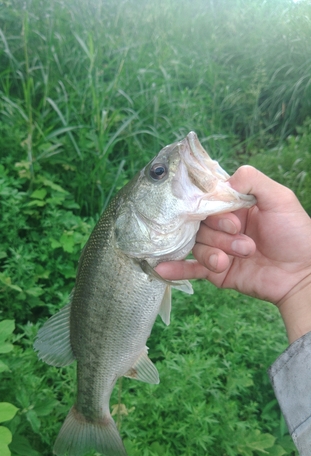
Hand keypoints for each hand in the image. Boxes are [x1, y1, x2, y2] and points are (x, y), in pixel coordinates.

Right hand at [156, 166, 310, 341]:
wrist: (302, 276)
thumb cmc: (296, 234)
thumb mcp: (280, 199)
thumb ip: (253, 181)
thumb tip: (225, 179)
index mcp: (236, 207)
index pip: (209, 200)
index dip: (215, 209)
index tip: (231, 218)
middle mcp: (223, 227)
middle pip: (200, 224)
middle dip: (219, 234)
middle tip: (242, 240)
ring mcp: (218, 249)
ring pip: (197, 245)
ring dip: (214, 252)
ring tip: (233, 260)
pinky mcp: (215, 272)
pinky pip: (190, 269)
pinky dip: (175, 269)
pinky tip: (159, 269)